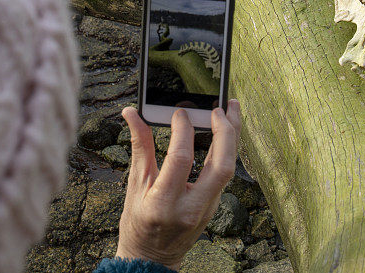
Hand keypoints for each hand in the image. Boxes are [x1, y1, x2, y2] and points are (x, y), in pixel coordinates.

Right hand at [115, 101, 240, 269]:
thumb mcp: (135, 185)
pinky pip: (225, 173)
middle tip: (220, 106)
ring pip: (230, 169)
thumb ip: (140, 146)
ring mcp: (207, 209)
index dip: (182, 131)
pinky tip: (224, 130)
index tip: (179, 112)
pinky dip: (226, 149)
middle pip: (222, 165)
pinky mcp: (214, 206)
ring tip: (231, 109)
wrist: (151, 259)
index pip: (181, 159)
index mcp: (165, 203)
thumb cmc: (138, 223)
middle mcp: (192, 207)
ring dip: (233, 136)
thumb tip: (131, 113)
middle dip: (225, 132)